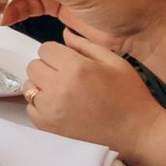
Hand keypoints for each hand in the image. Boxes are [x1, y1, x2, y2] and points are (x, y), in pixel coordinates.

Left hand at [23, 36, 150, 151]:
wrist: (136, 131)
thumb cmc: (130, 97)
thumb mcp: (114, 61)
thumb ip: (85, 45)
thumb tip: (64, 34)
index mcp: (76, 68)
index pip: (44, 49)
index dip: (56, 52)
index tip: (67, 60)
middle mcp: (59, 88)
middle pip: (34, 66)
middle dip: (48, 67)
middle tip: (67, 75)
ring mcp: (51, 109)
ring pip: (29, 86)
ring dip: (42, 85)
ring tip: (65, 91)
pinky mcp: (48, 127)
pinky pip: (30, 107)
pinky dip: (41, 104)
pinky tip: (61, 105)